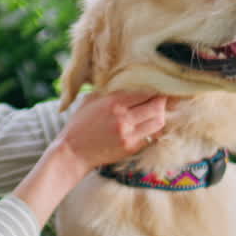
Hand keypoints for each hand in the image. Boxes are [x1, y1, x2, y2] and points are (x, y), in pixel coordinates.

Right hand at [13, 91, 169, 226]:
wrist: (73, 152)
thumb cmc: (79, 124)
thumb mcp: (91, 100)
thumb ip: (110, 91)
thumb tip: (128, 82)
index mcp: (113, 103)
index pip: (145, 92)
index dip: (155, 88)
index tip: (158, 86)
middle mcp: (124, 119)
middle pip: (157, 106)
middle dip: (162, 101)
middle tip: (162, 97)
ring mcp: (129, 135)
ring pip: (158, 122)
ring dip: (161, 115)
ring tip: (157, 111)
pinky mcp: (131, 148)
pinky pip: (151, 135)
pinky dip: (153, 129)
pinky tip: (150, 124)